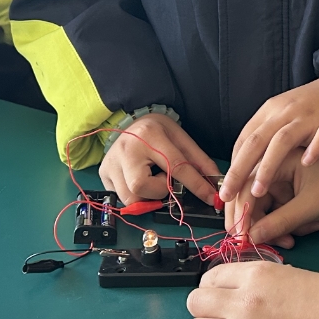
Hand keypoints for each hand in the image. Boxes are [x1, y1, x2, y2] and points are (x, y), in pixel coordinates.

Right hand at [98, 112, 220, 205]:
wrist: (130, 120)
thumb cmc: (156, 130)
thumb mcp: (180, 138)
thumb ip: (198, 160)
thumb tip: (214, 183)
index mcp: (149, 135)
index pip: (176, 166)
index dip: (196, 185)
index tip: (210, 198)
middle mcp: (126, 149)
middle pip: (142, 186)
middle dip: (159, 191)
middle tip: (163, 180)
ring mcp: (111, 162)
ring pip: (130, 198)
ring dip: (148, 196)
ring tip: (151, 178)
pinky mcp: (104, 174)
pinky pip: (121, 198)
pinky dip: (136, 196)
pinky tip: (139, 179)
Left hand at [186, 262, 318, 318]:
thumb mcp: (293, 275)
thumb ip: (263, 281)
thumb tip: (246, 290)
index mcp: (256, 275)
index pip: (210, 277)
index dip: (213, 288)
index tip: (222, 297)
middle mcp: (244, 302)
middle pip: (194, 303)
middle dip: (204, 310)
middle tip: (220, 318)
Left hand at [221, 76, 318, 202]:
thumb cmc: (309, 109)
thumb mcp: (281, 118)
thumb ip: (264, 138)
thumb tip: (241, 167)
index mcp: (270, 112)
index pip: (245, 140)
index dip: (233, 165)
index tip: (224, 189)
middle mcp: (284, 113)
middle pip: (256, 141)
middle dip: (240, 169)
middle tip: (228, 195)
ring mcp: (307, 117)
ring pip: (282, 140)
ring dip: (268, 165)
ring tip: (258, 191)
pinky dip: (314, 149)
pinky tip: (306, 163)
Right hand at [224, 152, 318, 246]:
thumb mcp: (311, 206)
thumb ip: (279, 222)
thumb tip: (249, 237)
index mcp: (279, 157)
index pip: (248, 186)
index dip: (242, 214)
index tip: (241, 238)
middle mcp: (277, 165)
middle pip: (254, 199)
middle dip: (262, 224)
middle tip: (265, 246)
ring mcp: (285, 179)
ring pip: (268, 209)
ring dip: (280, 226)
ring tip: (298, 236)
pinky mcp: (294, 191)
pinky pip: (281, 211)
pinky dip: (291, 224)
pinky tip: (309, 227)